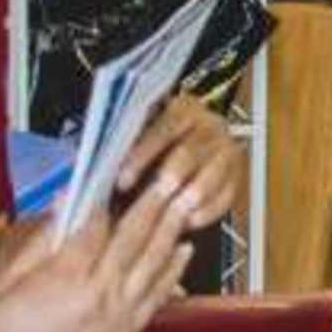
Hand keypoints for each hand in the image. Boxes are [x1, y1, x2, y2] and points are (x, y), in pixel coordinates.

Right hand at [0, 195, 193, 331]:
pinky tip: (184, 249)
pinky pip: (159, 294)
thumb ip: (39, 240)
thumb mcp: (4, 285)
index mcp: (65, 277)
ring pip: (155, 260)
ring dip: (173, 227)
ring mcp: (117, 316)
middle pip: (135, 236)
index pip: (98, 223)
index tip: (117, 177)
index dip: (108, 197)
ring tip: (188, 198)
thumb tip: (66, 202)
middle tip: (171, 174)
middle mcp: (99, 294)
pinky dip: (174, 269)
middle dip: (155, 201)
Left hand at [116, 95, 236, 241]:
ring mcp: (226, 150)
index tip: (122, 180)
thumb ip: (119, 151)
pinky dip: (209, 210)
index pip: (165, 126)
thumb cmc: (146, 155)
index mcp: (182, 109)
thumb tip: (95, 168)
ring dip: (193, 193)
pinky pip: (228, 194)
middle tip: (155, 196)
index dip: (143, 154)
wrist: (179, 161)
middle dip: (171, 175)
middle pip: (192, 150)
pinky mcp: (236, 176)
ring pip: (214, 172)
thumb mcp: (134, 142)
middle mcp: (209, 125)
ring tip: (173, 213)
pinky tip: (189, 221)